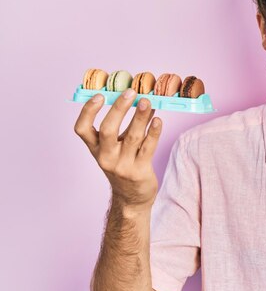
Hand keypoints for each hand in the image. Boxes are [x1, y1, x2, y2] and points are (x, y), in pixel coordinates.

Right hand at [74, 89, 162, 209]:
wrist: (132, 197)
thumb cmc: (124, 164)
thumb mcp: (119, 145)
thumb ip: (129, 124)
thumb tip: (142, 98)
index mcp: (95, 148)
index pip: (82, 129)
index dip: (88, 111)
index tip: (99, 95)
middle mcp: (105, 157)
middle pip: (108, 130)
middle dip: (119, 109)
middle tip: (130, 92)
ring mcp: (122, 165)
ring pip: (132, 137)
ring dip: (140, 117)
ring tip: (147, 101)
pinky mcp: (139, 171)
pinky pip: (148, 148)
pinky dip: (154, 133)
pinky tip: (158, 120)